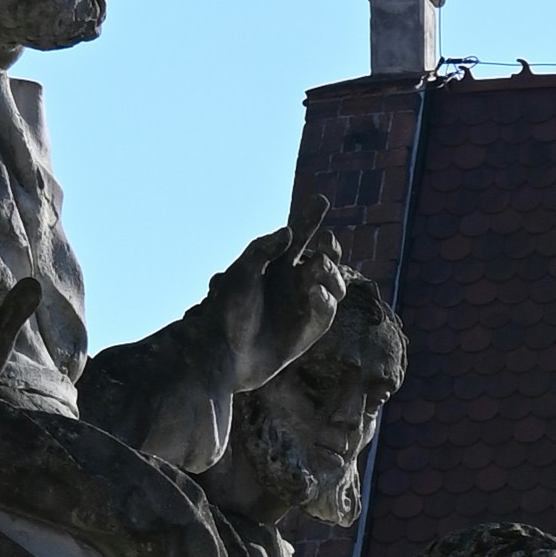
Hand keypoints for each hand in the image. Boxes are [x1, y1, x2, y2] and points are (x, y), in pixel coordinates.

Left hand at [206, 217, 352, 386]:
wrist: (223, 356)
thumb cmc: (225, 312)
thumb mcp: (241, 274)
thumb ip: (262, 250)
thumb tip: (289, 231)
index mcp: (273, 266)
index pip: (297, 237)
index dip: (310, 219)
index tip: (321, 200)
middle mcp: (291, 283)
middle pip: (323, 259)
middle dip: (330, 248)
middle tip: (325, 240)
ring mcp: (302, 306)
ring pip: (332, 283)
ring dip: (330, 273)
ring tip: (317, 269)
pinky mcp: (308, 331)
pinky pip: (326, 310)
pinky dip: (326, 299)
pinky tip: (316, 293)